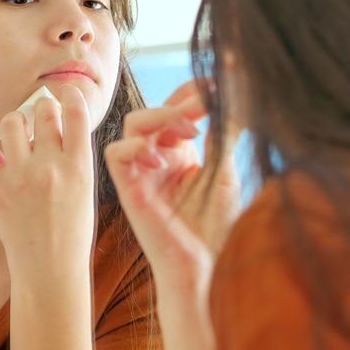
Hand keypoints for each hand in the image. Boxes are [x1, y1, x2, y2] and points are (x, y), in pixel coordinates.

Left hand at [0, 85, 94, 278]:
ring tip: (17, 142)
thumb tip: (58, 121)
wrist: (49, 268)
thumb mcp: (85, 188)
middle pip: (42, 109)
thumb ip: (73, 155)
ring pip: (10, 122)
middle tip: (39, 123)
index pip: (76, 111)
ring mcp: (20, 176)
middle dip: (41, 110)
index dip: (70, 95)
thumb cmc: (72, 230)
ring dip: (14, 126)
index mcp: (79, 166)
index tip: (65, 94)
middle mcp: (50, 166)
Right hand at [104, 80, 241, 290]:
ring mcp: (141, 172)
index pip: (177, 109)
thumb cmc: (216, 227)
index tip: (219, 81)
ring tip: (190, 130)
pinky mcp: (128, 189)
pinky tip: (163, 159)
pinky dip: (136, 148)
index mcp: (180, 153)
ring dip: (160, 118)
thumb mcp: (225, 171)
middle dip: (180, 102)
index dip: (192, 91)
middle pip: (154, 110)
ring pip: (133, 123)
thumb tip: (234, 95)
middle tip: (207, 102)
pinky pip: (116, 154)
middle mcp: (158, 158)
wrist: (206, 268)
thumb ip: (223, 133)